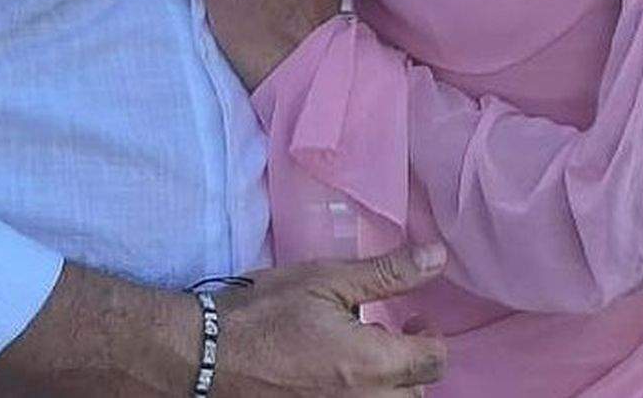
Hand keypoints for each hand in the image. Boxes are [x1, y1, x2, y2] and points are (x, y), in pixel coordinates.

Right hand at [212, 245, 448, 395]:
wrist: (204, 355)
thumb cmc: (264, 312)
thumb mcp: (329, 280)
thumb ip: (389, 273)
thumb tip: (438, 257)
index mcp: (371, 365)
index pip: (432, 360)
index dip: (431, 335)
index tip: (413, 318)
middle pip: (414, 394)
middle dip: (412, 366)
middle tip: (391, 336)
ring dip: (387, 387)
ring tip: (364, 356)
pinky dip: (358, 394)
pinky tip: (335, 375)